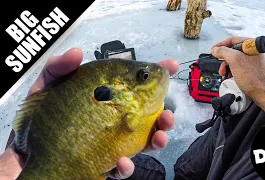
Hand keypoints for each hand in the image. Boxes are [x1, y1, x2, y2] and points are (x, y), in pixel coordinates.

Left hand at [0, 48, 178, 179]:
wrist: (27, 151)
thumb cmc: (40, 118)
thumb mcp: (47, 87)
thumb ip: (59, 67)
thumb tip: (77, 52)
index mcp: (107, 101)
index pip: (135, 87)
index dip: (154, 77)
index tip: (170, 66)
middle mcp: (114, 121)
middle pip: (147, 119)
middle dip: (165, 117)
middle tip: (169, 115)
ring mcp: (110, 144)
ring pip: (143, 144)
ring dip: (157, 141)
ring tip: (159, 137)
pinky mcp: (102, 165)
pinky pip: (120, 169)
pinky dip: (126, 167)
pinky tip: (122, 161)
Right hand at [211, 37, 264, 122]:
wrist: (264, 93)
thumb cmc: (255, 78)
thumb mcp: (235, 61)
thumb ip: (223, 52)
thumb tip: (215, 50)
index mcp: (253, 46)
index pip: (233, 40)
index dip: (221, 45)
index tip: (214, 50)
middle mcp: (254, 52)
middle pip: (233, 51)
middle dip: (224, 59)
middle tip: (221, 65)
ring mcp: (254, 62)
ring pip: (235, 60)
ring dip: (228, 67)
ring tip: (226, 73)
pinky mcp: (252, 70)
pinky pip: (239, 67)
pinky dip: (233, 72)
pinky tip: (231, 77)